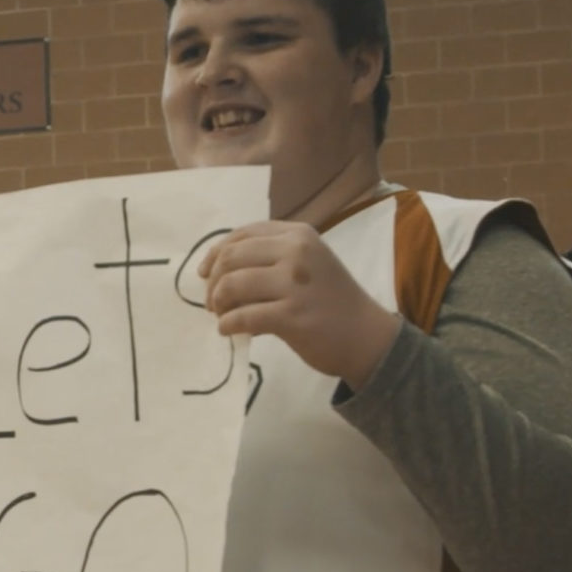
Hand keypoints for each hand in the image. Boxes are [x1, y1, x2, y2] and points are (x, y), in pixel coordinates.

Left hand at [197, 221, 399, 390]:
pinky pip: (243, 317)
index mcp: (298, 234)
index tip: (204, 274)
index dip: (215, 254)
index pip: (242, 234)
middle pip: (231, 258)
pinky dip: (228, 325)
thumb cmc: (332, 300)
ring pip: (232, 285)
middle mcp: (297, 252)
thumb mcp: (308, 263)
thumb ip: (270, 258)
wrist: (367, 336)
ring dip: (218, 304)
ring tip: (221, 316)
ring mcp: (295, 283)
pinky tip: (228, 330)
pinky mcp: (292, 316)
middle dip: (213, 281)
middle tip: (212, 302)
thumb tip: (217, 269)